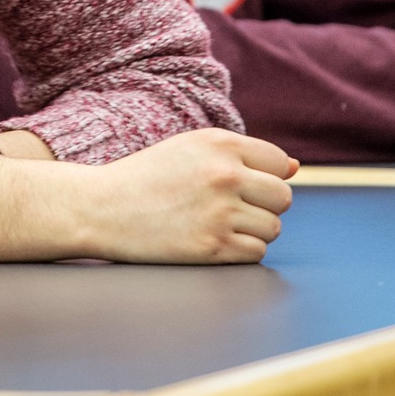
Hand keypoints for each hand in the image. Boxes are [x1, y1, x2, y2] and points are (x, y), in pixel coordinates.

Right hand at [73, 129, 295, 264]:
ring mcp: (219, 212)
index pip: (279, 163)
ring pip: (273, 227)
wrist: (99, 208)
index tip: (241, 185)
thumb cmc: (145, 177)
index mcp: (219, 143)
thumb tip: (295, 168)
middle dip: (264, 205)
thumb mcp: (190, 149)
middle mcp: (224, 175)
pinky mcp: (212, 246)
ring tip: (218, 224)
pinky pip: (256, 252)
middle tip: (233, 208)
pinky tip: (213, 240)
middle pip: (283, 197)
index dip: (265, 177)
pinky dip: (241, 251)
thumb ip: (242, 155)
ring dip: (253, 230)